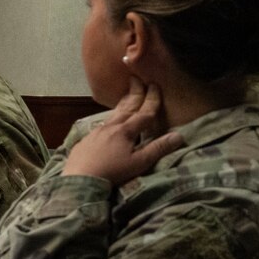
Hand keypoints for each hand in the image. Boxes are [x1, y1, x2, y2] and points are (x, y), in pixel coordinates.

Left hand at [63, 78, 183, 185]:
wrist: (79, 178)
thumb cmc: (112, 172)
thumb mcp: (139, 163)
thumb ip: (158, 148)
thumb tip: (179, 135)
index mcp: (126, 131)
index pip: (144, 113)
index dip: (152, 99)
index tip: (155, 85)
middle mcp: (111, 127)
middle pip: (126, 107)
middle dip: (135, 93)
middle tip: (138, 79)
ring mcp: (96, 132)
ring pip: (113, 114)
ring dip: (122, 103)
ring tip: (127, 96)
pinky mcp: (86, 140)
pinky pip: (100, 125)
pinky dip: (109, 118)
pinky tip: (108, 122)